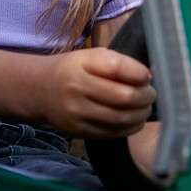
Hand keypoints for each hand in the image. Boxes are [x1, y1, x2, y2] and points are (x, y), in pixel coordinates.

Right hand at [39, 48, 154, 138]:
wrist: (40, 90)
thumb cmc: (73, 70)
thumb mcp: (90, 57)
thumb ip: (119, 63)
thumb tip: (150, 77)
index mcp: (80, 64)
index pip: (116, 67)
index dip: (139, 73)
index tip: (147, 76)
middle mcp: (76, 88)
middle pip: (124, 97)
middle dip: (146, 96)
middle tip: (150, 94)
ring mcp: (76, 112)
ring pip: (122, 118)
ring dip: (141, 113)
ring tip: (144, 107)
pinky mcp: (79, 131)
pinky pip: (113, 132)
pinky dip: (131, 127)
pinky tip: (134, 119)